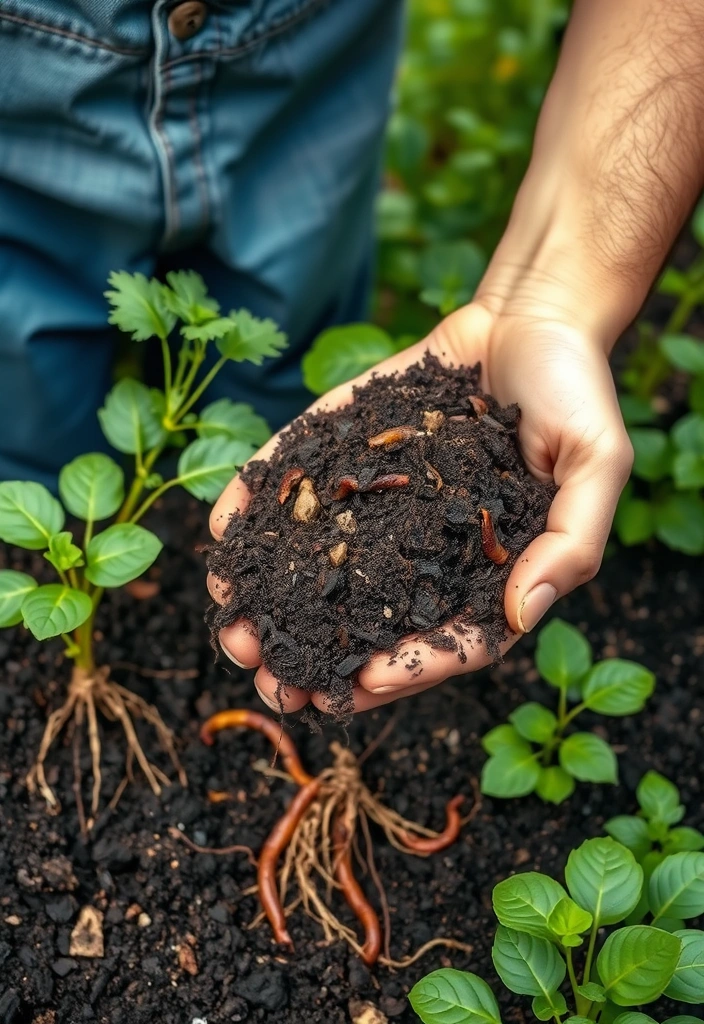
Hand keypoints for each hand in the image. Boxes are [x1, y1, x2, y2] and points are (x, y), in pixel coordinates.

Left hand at [208, 300, 632, 714]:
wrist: (528, 314)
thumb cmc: (574, 390)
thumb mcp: (596, 464)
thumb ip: (571, 541)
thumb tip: (522, 615)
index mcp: (487, 567)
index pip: (446, 638)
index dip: (405, 669)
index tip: (357, 684)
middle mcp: (424, 545)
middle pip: (371, 618)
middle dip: (318, 654)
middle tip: (267, 679)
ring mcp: (380, 501)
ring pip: (320, 563)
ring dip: (272, 599)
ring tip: (230, 624)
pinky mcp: (347, 451)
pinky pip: (299, 486)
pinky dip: (258, 508)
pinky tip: (222, 532)